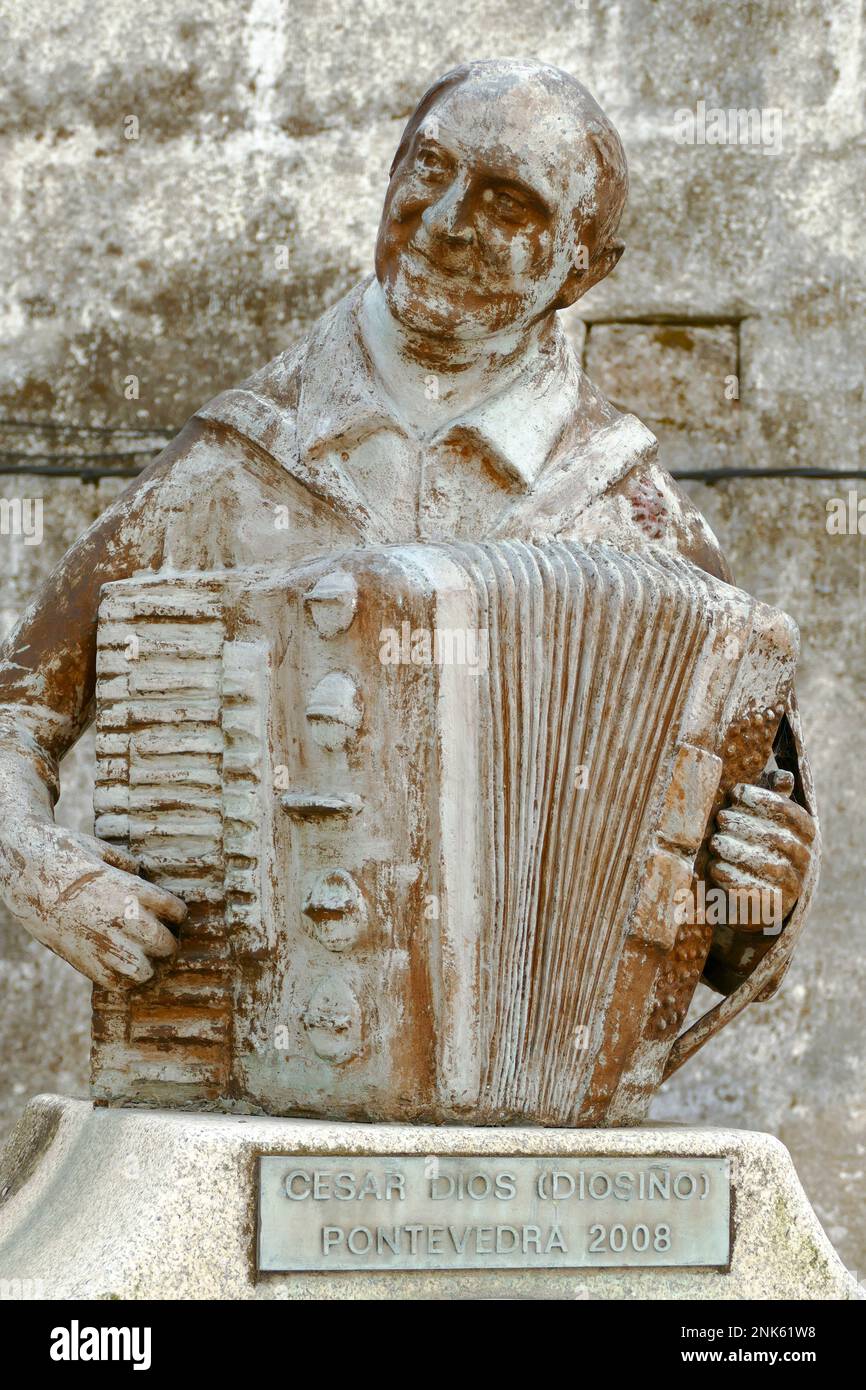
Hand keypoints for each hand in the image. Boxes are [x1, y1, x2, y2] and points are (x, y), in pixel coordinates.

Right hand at [0, 819, 185, 987]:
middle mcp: (122, 918)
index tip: (168, 914)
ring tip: (140, 955)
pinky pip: (114, 983)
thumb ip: (126, 863)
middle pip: (166, 944)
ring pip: (143, 971)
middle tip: (159, 938)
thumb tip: (138, 871)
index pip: (176, 911)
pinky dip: (122, 979)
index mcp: (132, 890)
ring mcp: (103, 942)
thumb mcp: (101, 849)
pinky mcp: (83, 959)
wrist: (24, 873)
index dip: (175, 913)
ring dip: (147, 965)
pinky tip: (118, 966)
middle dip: (167, 942)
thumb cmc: (63, 854)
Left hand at [707, 771, 815, 931]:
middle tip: (720, 819)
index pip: (790, 812)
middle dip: (744, 825)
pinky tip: (715, 867)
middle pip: (776, 838)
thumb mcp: (767, 820)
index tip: (735, 793)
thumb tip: (782, 776)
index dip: (762, 799)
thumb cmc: (758, 846)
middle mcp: (804, 858)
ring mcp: (792, 885)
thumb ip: (773, 798)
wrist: (760, 898)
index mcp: (805, 832)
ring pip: (767, 866)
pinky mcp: (774, 907)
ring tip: (716, 843)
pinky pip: (755, 891)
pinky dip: (732, 878)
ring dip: (737, 851)